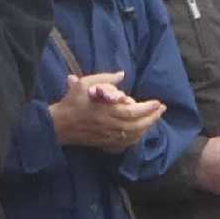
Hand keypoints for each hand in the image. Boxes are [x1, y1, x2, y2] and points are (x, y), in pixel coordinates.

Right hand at [48, 71, 166, 150]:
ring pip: (133, 136)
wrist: (58, 125)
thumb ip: (105, 78)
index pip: (133, 112)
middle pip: (137, 125)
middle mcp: (109, 125)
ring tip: (154, 118)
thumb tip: (122, 74)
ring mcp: (108, 136)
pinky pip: (125, 144)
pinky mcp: (104, 143)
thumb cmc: (71, 102)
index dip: (148, 108)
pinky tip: (141, 132)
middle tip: (161, 109)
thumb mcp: (84, 83)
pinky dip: (136, 138)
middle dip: (152, 118)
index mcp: (106, 111)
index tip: (158, 102)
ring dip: (147, 128)